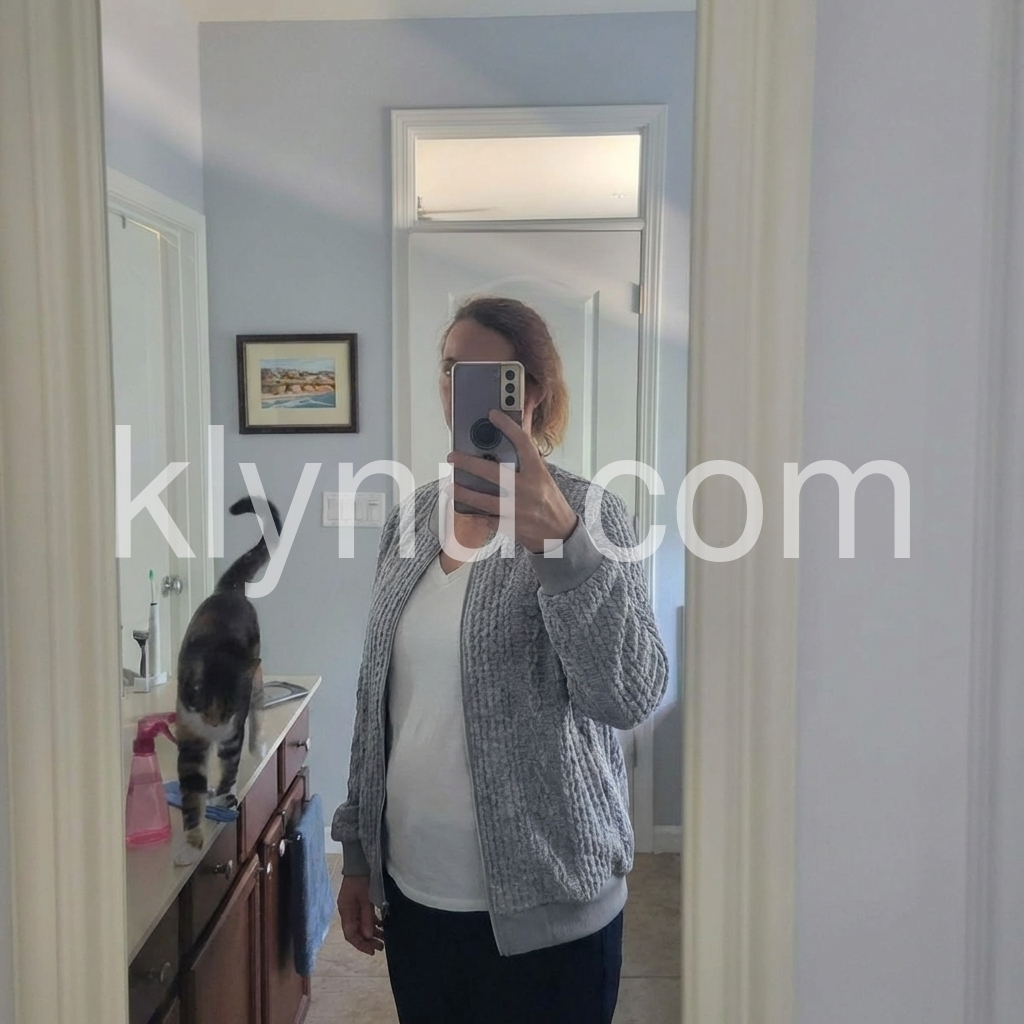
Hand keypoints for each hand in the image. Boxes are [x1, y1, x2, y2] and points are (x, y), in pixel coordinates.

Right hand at [337, 875, 383, 954]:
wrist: (360, 862)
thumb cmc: (362, 880)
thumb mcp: (366, 899)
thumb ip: (367, 917)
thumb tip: (369, 936)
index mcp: (346, 912)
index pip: (351, 935)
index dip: (361, 945)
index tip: (372, 951)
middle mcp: (347, 911)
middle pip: (356, 931)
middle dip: (368, 941)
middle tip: (381, 947)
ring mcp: (353, 906)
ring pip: (362, 925)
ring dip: (372, 932)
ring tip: (384, 938)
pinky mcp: (359, 901)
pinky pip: (365, 917)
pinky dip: (373, 922)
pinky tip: (382, 924)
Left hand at [447, 409, 578, 553]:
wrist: (559, 532)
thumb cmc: (548, 500)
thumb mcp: (542, 475)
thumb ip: (528, 455)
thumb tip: (522, 425)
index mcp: (537, 472)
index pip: (524, 443)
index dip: (508, 427)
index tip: (493, 414)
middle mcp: (528, 489)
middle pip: (494, 473)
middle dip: (469, 464)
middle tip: (452, 457)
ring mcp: (518, 509)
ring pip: (484, 500)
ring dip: (464, 492)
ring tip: (450, 486)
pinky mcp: (510, 525)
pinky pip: (486, 518)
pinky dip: (473, 512)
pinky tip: (461, 506)